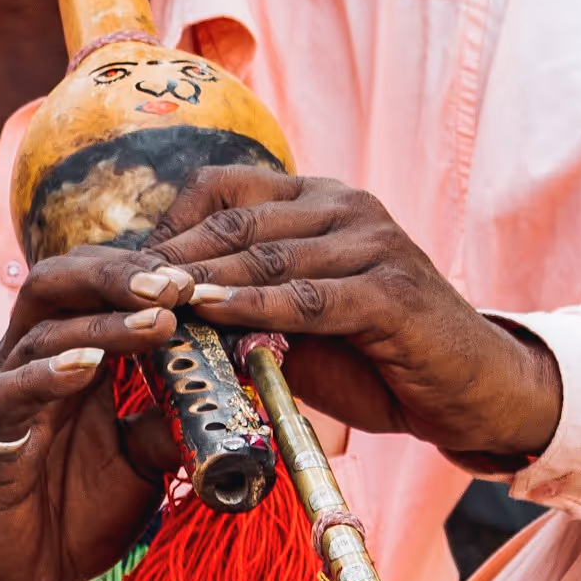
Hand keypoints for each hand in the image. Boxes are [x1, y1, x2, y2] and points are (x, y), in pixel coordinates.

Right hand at [0, 240, 187, 580]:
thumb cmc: (68, 520)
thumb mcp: (139, 465)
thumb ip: (170, 423)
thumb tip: (230, 396)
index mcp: (65, 362)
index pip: (94, 287)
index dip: (144, 275)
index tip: (202, 281)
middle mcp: (29, 367)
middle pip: (58, 282)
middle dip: (119, 274)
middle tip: (178, 284)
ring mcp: (4, 400)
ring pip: (41, 331)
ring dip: (103, 321)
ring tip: (158, 319)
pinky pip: (11, 393)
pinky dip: (51, 373)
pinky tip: (89, 367)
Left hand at [140, 167, 561, 472]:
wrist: (467, 390)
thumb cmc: (377, 359)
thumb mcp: (298, 325)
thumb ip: (242, 307)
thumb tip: (160, 313)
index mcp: (319, 202)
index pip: (225, 190)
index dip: (168, 225)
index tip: (120, 268)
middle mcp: (346, 208)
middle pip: (236, 221)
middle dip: (171, 256)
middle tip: (114, 286)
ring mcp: (373, 244)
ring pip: (266, 256)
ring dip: (200, 280)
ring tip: (145, 300)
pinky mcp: (390, 292)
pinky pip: (308, 296)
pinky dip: (253, 305)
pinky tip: (208, 314)